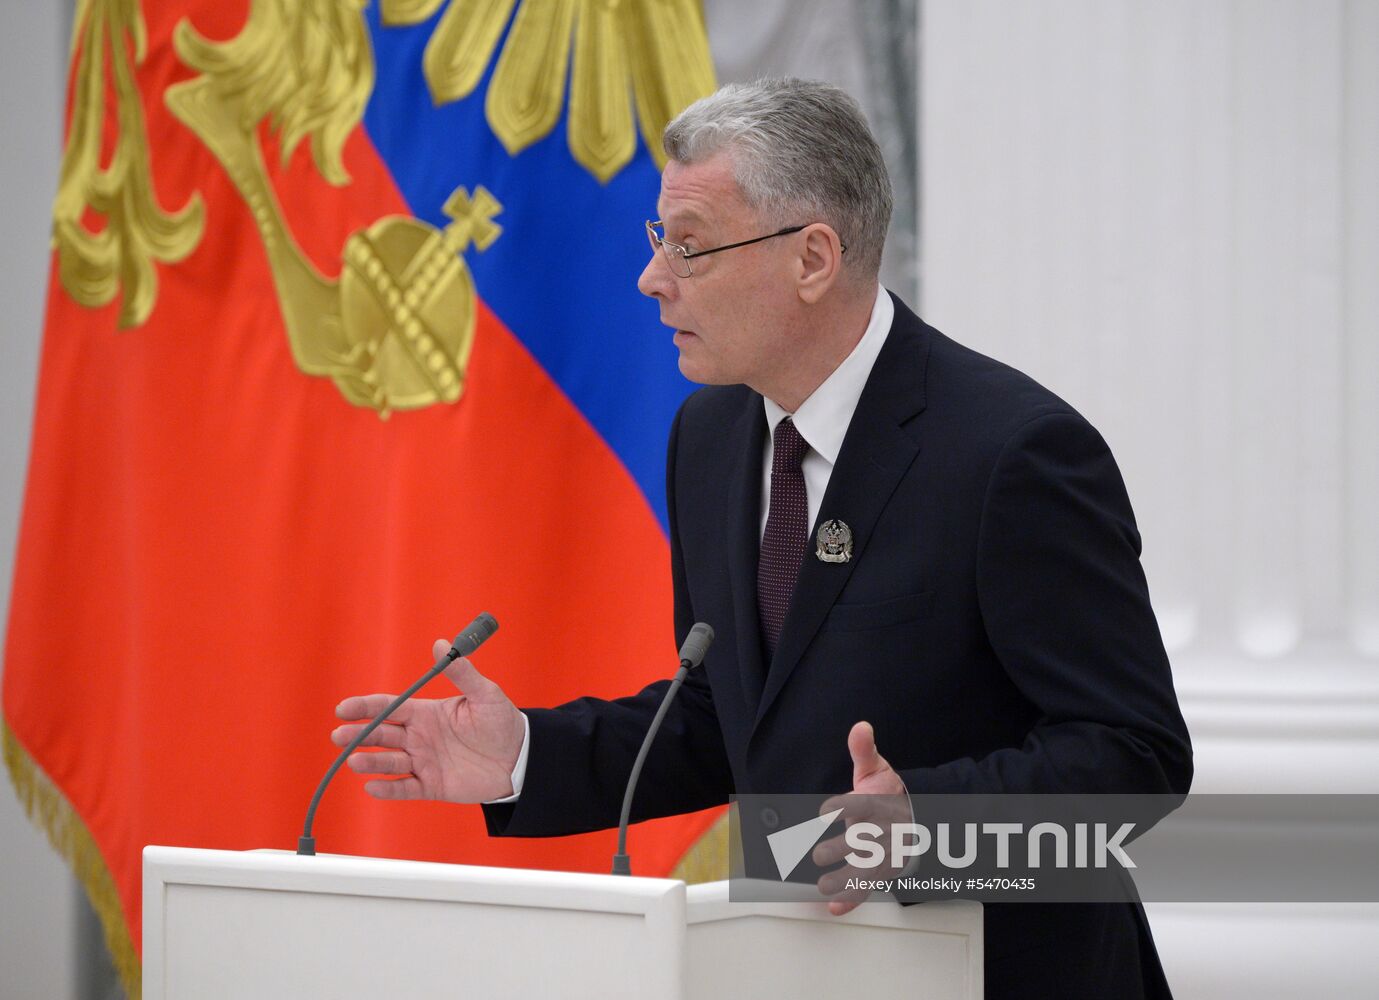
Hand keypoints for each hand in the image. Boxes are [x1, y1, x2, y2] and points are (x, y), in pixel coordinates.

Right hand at [331, 639, 524, 802]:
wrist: (521, 758)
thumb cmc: (502, 722)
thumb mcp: (484, 694)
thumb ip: (461, 673)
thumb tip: (440, 643)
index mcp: (427, 713)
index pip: (389, 708)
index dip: (365, 707)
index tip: (343, 708)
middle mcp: (419, 737)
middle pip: (382, 735)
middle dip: (358, 735)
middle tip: (338, 736)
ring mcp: (424, 762)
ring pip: (390, 762)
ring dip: (371, 762)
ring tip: (353, 761)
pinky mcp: (433, 786)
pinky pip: (407, 788)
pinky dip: (389, 789)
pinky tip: (372, 787)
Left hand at [811, 721, 910, 915]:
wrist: (918, 819)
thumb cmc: (888, 795)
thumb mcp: (876, 770)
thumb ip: (863, 751)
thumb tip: (860, 727)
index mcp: (876, 805)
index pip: (860, 806)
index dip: (842, 809)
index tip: (824, 811)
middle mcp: (880, 832)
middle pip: (861, 841)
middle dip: (841, 848)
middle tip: (819, 853)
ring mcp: (881, 855)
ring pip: (865, 869)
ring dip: (845, 879)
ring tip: (824, 886)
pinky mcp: (880, 872)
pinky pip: (868, 888)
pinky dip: (852, 899)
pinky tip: (835, 907)